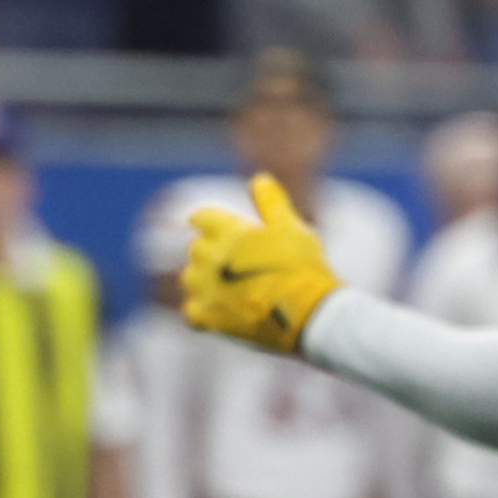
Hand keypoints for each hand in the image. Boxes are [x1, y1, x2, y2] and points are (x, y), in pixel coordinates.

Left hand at [184, 173, 341, 351]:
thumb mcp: (291, 227)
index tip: (213, 225)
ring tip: (226, 283)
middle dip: (212, 251)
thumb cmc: (301, 267)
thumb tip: (259, 179)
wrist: (307, 313)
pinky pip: (192, 312)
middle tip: (235, 260)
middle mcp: (209, 257)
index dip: (207, 221)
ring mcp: (206, 289)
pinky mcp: (208, 317)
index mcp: (227, 230)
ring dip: (203, 278)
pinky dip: (201, 310)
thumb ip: (271, 202)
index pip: (200, 217)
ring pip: (190, 278)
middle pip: (197, 248)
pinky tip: (216, 310)